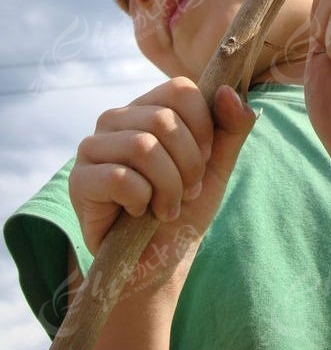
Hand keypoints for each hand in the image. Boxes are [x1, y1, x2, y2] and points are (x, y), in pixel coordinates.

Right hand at [69, 78, 254, 263]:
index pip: (180, 89)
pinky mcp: (80, 179)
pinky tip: (140, 213)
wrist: (158, 260)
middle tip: (187, 191)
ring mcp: (93, 147)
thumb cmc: (185, 207)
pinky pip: (120, 178)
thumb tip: (228, 90)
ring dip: (169, 187)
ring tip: (167, 206)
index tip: (206, 158)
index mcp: (149, 107)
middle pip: (164, 120)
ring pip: (142, 147)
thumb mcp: (218, 165)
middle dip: (189, 165)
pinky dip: (142, 202)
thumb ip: (231, 126)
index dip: (203, 127)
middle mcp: (117, 119)